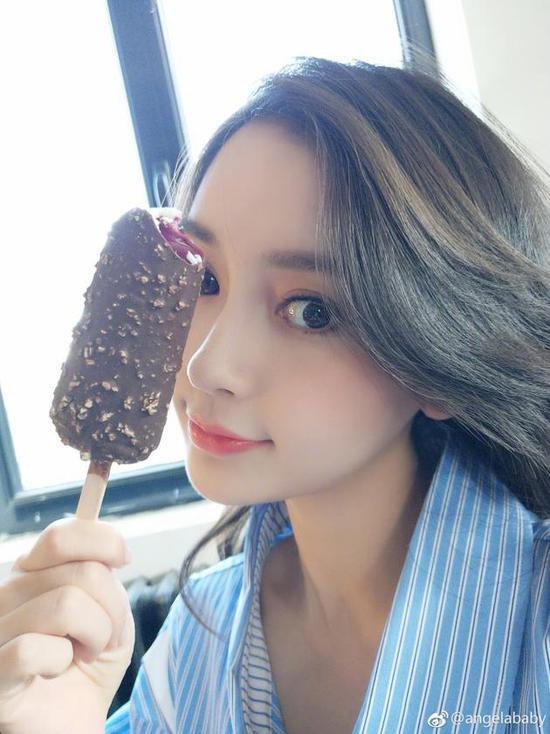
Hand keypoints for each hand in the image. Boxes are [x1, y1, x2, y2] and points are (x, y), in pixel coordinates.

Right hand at [0, 517, 134, 733]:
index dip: (104, 542)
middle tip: (101, 635)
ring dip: (95, 635)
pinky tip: (56, 669)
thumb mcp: (112, 613)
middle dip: (112, 608)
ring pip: (67, 604)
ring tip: (82, 653)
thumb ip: (107, 578)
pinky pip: (30, 648)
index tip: (124, 560)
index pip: (63, 534)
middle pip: (84, 572)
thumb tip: (112, 556)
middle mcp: (8, 592)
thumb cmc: (89, 663)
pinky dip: (59, 660)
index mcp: (34, 571)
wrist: (74, 721)